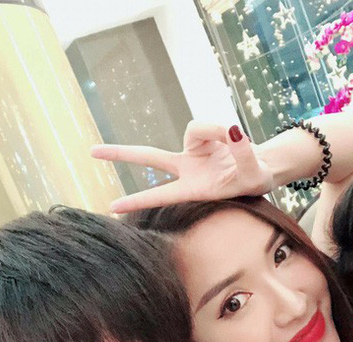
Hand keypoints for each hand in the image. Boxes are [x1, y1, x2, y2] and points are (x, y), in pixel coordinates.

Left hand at [91, 122, 273, 212]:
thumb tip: (233, 131)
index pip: (162, 194)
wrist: (261, 168)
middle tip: (91, 152)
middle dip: (122, 154)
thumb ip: (244, 153)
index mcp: (196, 189)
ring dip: (214, 130)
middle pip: (150, 157)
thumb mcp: (255, 171)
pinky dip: (219, 128)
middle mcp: (187, 170)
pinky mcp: (201, 138)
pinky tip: (234, 136)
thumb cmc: (256, 178)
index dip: (138, 200)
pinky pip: (206, 124)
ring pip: (193, 129)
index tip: (112, 207)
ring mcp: (192, 153)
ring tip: (235, 139)